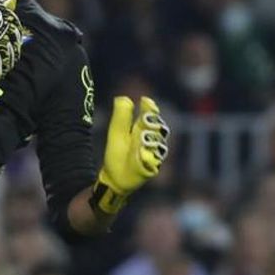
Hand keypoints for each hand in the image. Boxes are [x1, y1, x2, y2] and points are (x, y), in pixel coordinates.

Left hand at [95, 96, 169, 212]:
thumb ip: (121, 117)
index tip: (146, 101)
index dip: (150, 108)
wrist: (115, 177)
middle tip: (145, 120)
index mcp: (142, 129)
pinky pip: (154, 160)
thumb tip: (122, 97)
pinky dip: (148, 156)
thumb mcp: (117, 133)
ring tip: (141, 139)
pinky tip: (142, 153)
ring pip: (158, 143)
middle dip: (152, 124)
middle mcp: (151, 140)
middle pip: (158, 127)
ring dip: (151, 140)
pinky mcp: (153, 166)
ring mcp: (154, 153)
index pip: (150, 115)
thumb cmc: (117, 154)